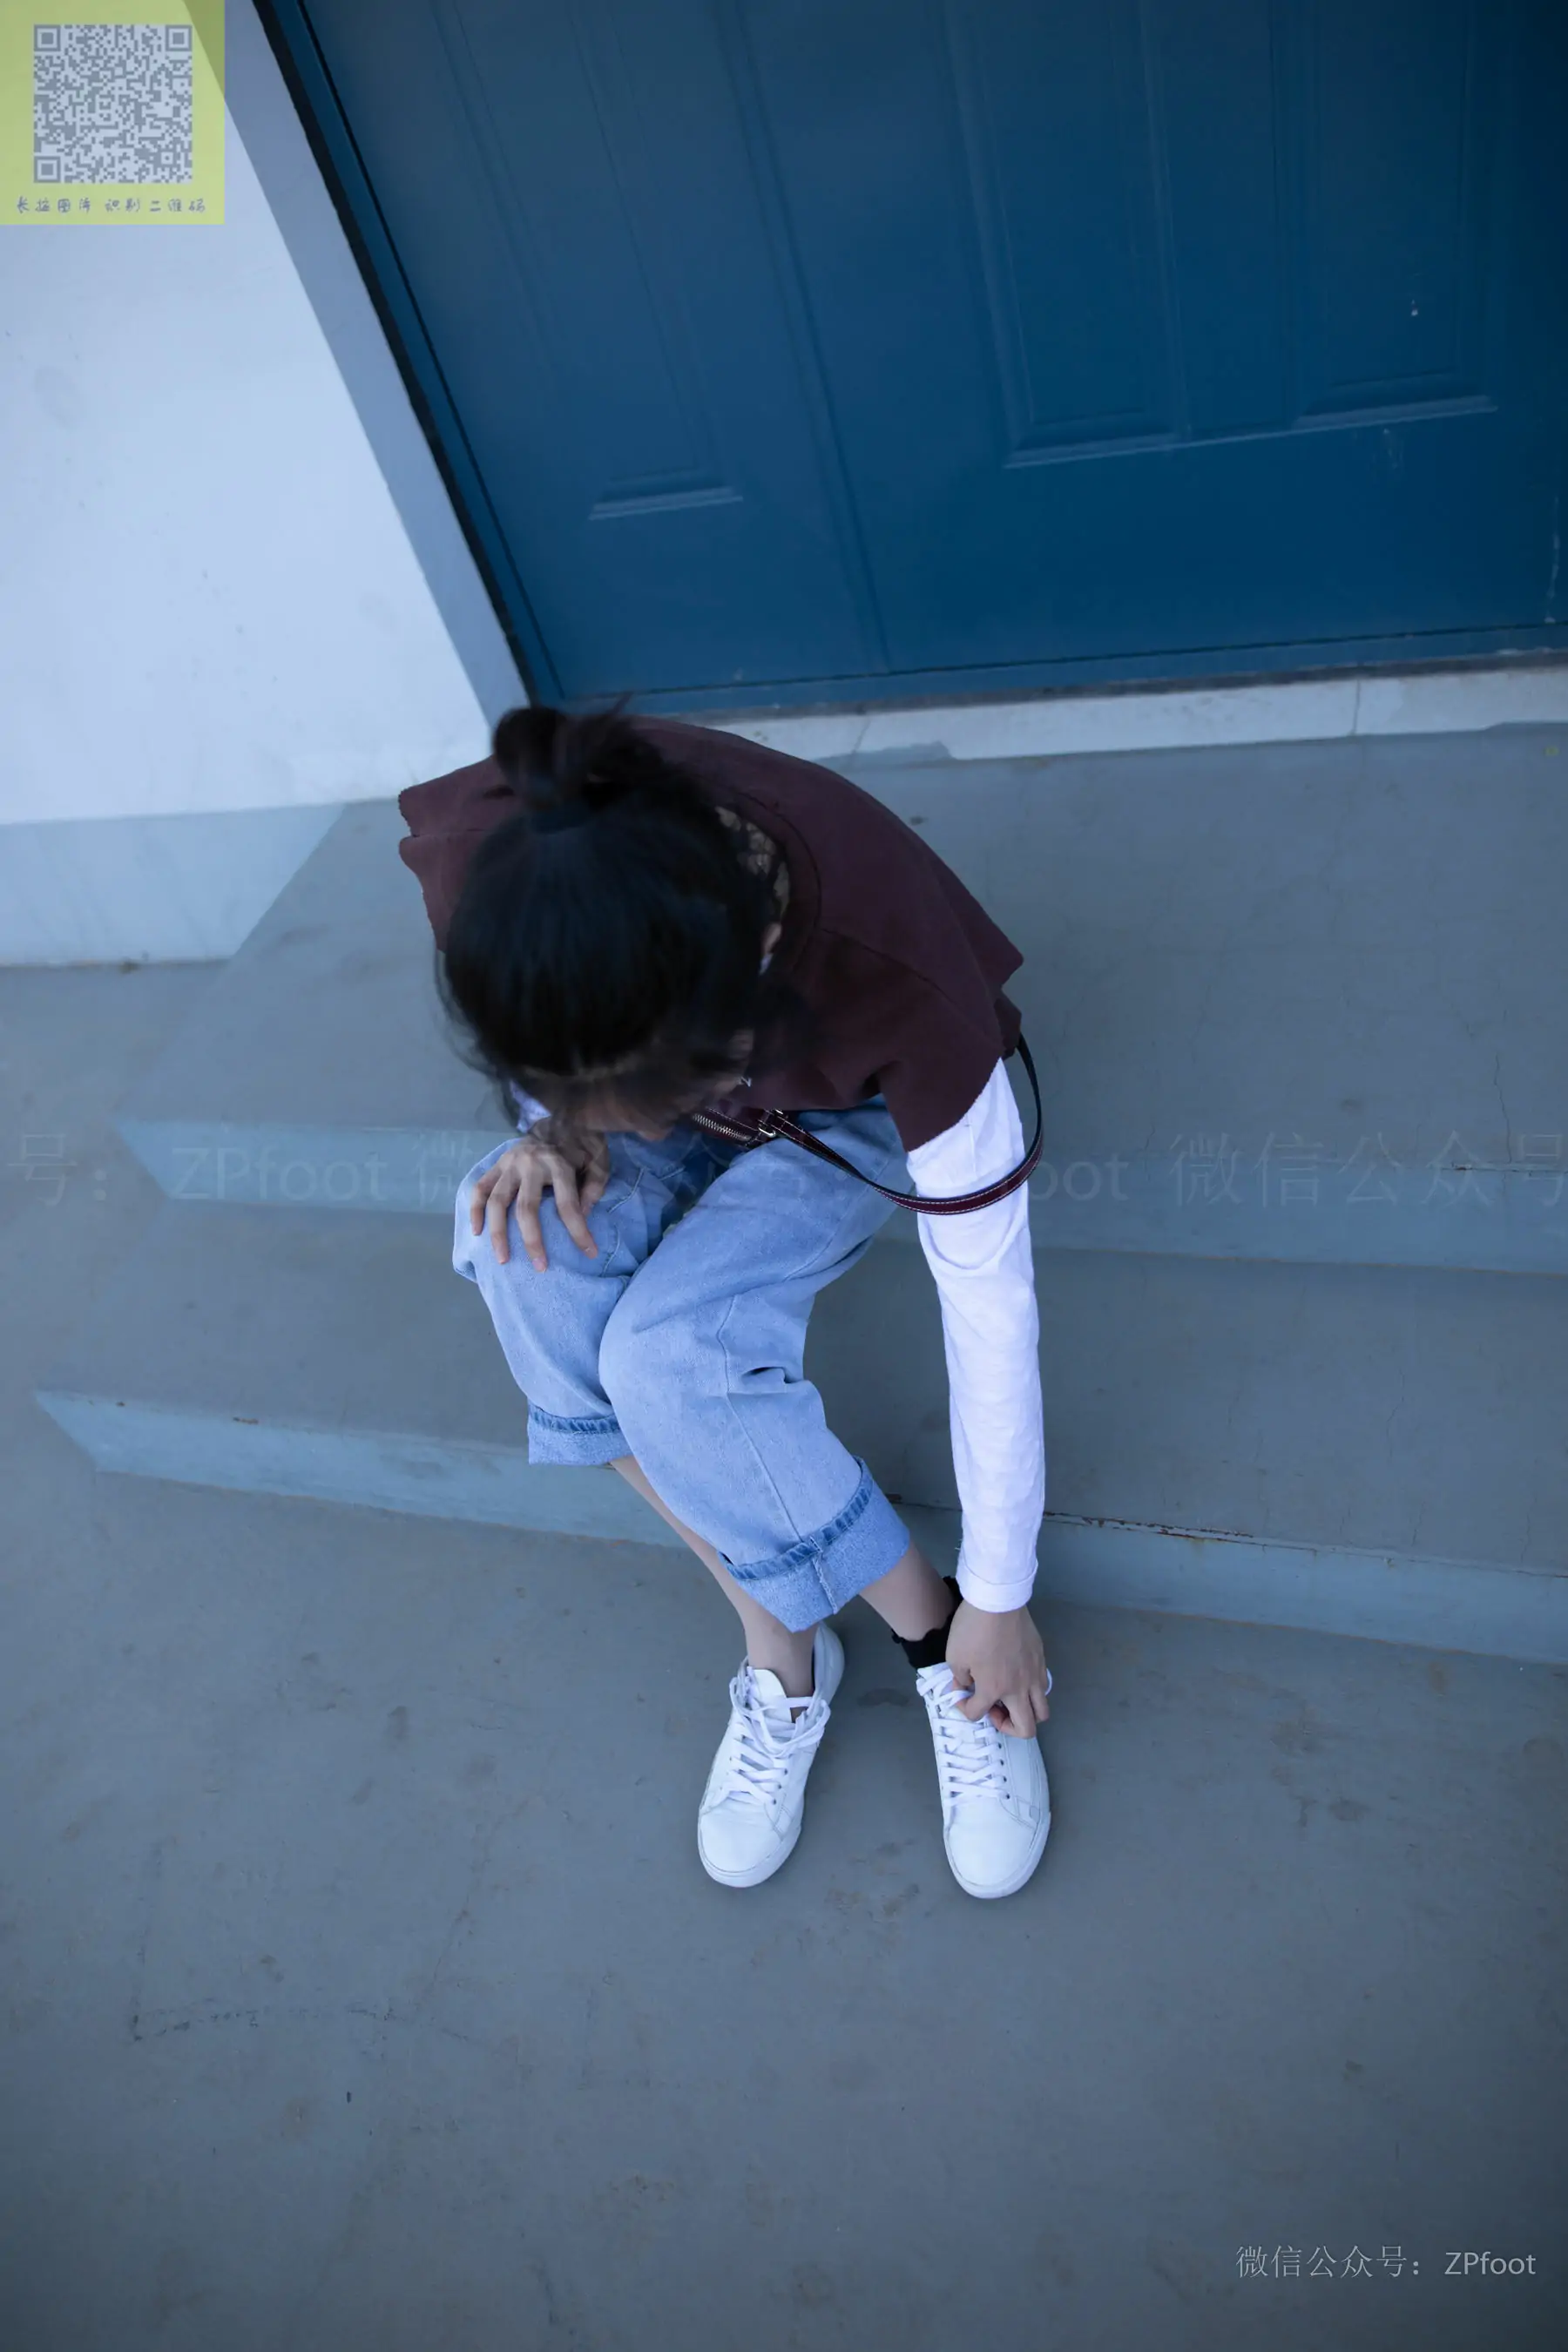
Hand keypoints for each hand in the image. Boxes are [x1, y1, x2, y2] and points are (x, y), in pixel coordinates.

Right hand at [467, 1121, 611, 1270]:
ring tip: (502, 1259)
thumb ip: (594, 1188)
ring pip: (497, 1202)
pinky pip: (480, 1188)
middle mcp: (530, 1164)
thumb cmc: (582, 1146)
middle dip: (532, 1241)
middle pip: (525, 1208)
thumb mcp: (598, 1162)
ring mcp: (509, 1163)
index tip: (589, 1253)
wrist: (560, 1116)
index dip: (579, 1231)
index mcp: (558, 1163)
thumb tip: (581, 1215)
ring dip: (498, 1233)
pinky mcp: (497, 1164)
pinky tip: (477, 1232)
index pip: (568, 1204)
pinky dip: (475, 1210)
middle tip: (540, 1267)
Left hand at [945, 1601, 1050, 1737]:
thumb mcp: (954, 1656)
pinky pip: (1043, 1687)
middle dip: (1007, 1727)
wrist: (998, 1600)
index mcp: (994, 1689)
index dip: (964, 1709)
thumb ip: (959, 1678)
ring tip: (1009, 1697)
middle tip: (993, 1709)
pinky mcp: (1042, 1659)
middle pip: (1026, 1729)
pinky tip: (1017, 1677)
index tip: (960, 1695)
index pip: (977, 1714)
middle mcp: (1019, 1688)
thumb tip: (965, 1686)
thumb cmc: (972, 1628)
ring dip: (1026, 1712)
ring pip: (1042, 1711)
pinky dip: (1031, 1691)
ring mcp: (1034, 1675)